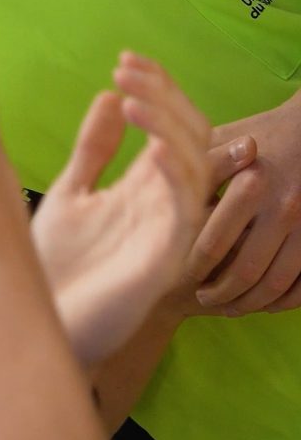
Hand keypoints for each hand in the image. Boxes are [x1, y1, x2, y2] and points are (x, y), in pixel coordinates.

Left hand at [30, 54, 251, 362]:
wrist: (37, 322)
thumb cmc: (53, 266)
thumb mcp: (70, 192)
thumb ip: (94, 149)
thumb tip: (110, 95)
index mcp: (143, 187)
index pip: (170, 126)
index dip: (156, 89)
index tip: (125, 60)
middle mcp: (163, 204)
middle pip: (191, 136)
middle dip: (164, 95)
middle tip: (126, 68)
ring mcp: (167, 231)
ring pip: (196, 165)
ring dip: (168, 124)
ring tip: (131, 97)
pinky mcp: (165, 260)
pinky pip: (188, 209)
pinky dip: (176, 171)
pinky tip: (153, 144)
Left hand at [190, 92, 300, 314]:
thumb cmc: (261, 133)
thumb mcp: (225, 138)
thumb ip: (193, 163)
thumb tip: (154, 179)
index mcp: (251, 185)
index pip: (213, 243)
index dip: (193, 267)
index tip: (181, 275)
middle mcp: (282, 208)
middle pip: (244, 273)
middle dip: (220, 294)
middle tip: (203, 299)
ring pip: (275, 286)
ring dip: (251, 304)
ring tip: (230, 306)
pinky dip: (285, 301)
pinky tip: (266, 301)